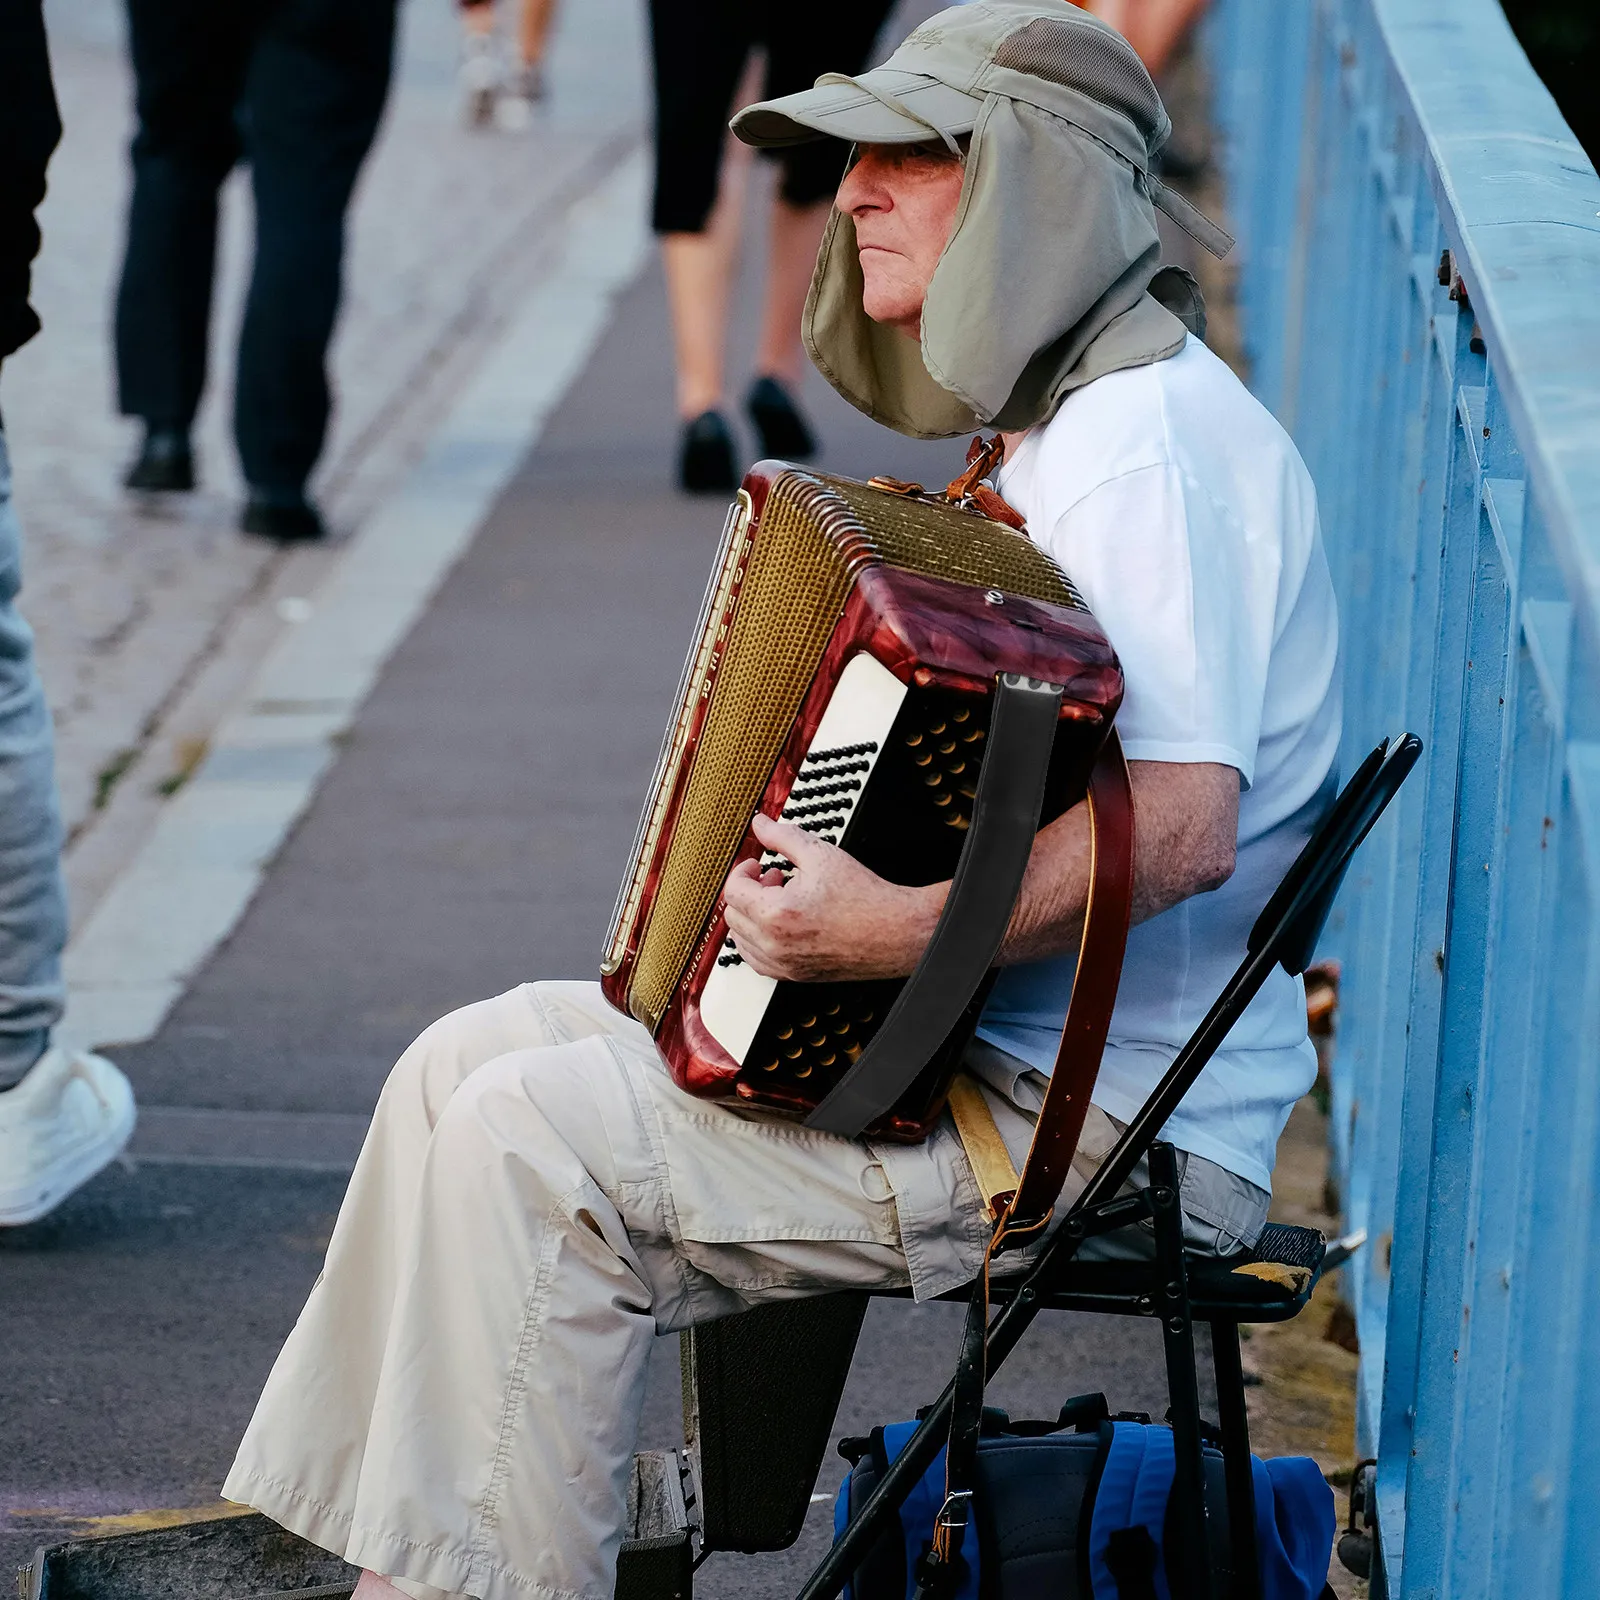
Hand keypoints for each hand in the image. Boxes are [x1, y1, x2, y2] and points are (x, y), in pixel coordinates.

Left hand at [720, 813, 943, 983]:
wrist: (896, 932)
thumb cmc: (865, 897)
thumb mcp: (821, 854)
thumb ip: (783, 837)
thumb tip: (760, 824)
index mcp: (776, 914)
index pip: (733, 890)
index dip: (743, 870)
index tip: (757, 863)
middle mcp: (774, 945)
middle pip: (733, 915)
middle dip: (749, 891)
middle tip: (773, 877)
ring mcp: (783, 965)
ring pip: (741, 941)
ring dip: (751, 917)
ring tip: (780, 900)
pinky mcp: (794, 976)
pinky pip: (758, 961)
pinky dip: (760, 941)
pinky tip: (783, 924)